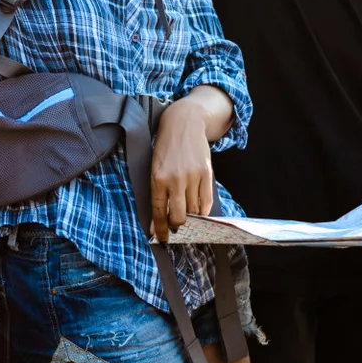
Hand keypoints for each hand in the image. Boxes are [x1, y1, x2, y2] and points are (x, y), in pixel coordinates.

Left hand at [150, 96, 217, 241]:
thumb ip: (157, 194)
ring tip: (187, 218)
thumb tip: (156, 223)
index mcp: (158, 179)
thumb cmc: (166, 148)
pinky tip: (199, 212)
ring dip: (190, 219)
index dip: (160, 229)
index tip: (161, 238)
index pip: (159, 212)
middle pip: (178, 216)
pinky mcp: (206, 173)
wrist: (184, 124)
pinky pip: (206, 201)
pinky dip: (203, 210)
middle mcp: (175, 180)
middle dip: (176, 227)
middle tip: (175, 229)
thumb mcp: (155, 168)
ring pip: (193, 210)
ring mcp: (192, 177)